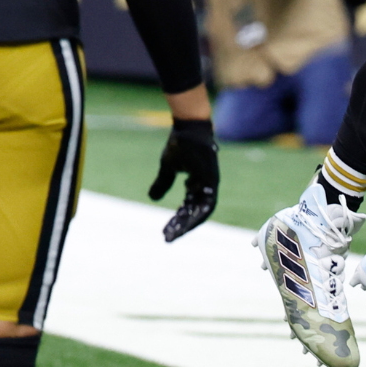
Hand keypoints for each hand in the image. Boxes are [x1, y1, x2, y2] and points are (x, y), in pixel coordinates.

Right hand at [149, 118, 218, 241]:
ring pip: (202, 210)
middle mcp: (206, 186)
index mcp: (196, 185)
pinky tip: (182, 218)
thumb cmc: (180, 145)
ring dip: (188, 223)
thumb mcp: (168, 167)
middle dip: (182, 227)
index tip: (166, 233)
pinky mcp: (212, 177)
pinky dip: (196, 210)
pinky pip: (206, 199)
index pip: (190, 209)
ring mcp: (211, 182)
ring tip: (173, 233)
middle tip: (168, 239)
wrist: (188, 127)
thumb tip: (153, 198)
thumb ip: (163, 183)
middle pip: (196, 213)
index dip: (179, 222)